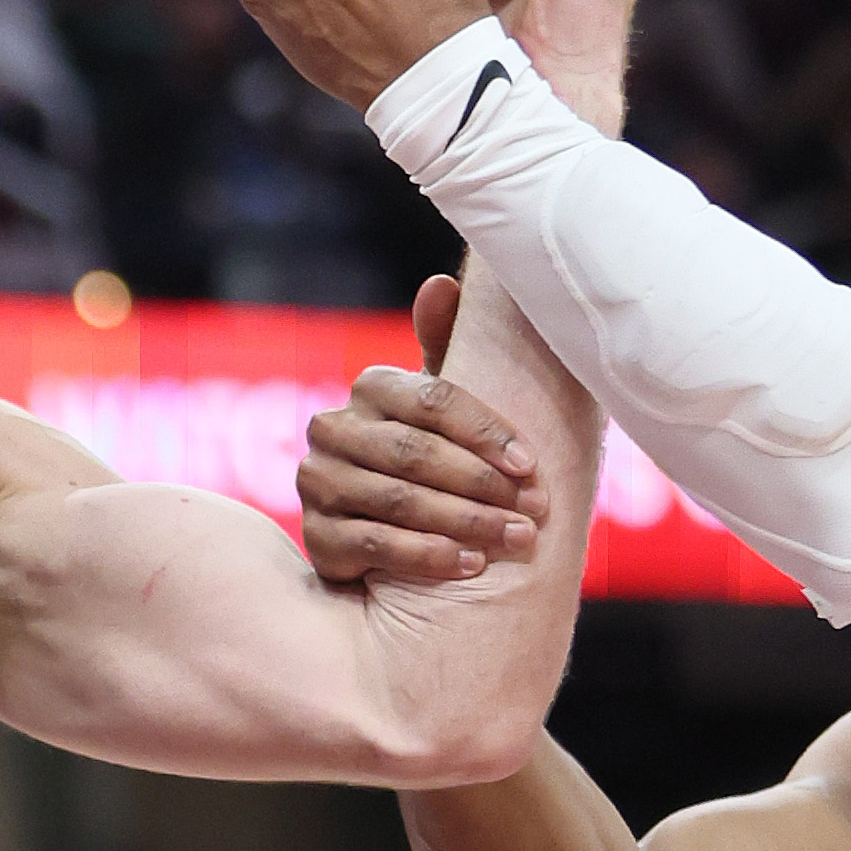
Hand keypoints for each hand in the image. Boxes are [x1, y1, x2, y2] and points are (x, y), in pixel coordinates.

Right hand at [301, 275, 547, 582]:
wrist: (388, 536)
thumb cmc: (432, 461)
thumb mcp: (445, 412)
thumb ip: (447, 349)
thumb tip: (441, 285)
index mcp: (371, 388)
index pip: (433, 401)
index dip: (486, 433)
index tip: (531, 467)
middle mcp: (333, 428)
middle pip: (415, 452)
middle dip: (483, 485)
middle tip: (535, 513)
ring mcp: (317, 482)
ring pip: (398, 499)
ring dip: (465, 523)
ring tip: (516, 540)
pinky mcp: (315, 535)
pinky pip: (372, 543)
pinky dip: (426, 556)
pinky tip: (469, 565)